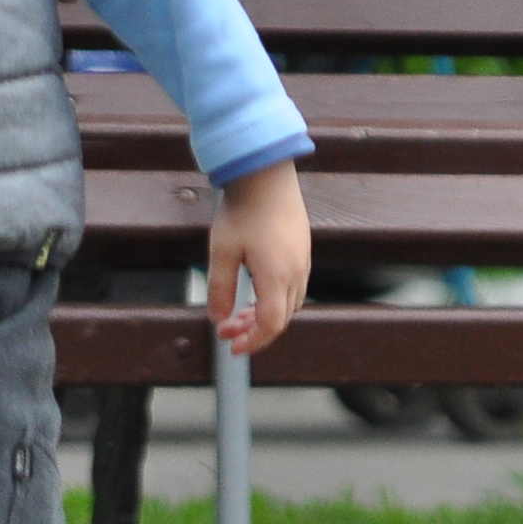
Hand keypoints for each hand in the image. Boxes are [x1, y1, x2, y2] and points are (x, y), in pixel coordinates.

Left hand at [210, 162, 310, 356]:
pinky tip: (256, 291)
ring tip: (239, 313)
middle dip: (255, 331)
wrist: (267, 176)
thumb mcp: (222, 253)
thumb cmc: (243, 211)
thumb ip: (219, 289)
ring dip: (265, 315)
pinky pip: (294, 287)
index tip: (232, 347)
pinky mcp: (303, 251)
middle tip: (228, 331)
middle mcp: (296, 273)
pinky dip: (275, 299)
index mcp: (277, 277)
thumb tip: (218, 318)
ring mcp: (303, 261)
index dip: (253, 341)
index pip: (270, 325)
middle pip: (282, 318)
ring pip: (290, 304)